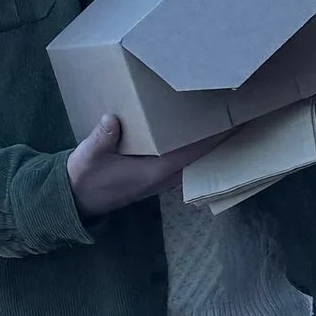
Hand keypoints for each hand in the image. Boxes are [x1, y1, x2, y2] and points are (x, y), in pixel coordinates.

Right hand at [65, 115, 234, 220]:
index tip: (233, 123)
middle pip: (201, 159)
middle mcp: (164, 178)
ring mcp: (161, 179)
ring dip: (209, 146)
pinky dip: (195, 150)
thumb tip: (112, 120)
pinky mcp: (155, 176)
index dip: (214, 140)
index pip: (192, 155)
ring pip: (194, 162)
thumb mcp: (88, 157)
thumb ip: (101, 139)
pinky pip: (184, 163)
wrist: (76, 198)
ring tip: (226, 122)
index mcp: (153, 173)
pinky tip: (198, 134)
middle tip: (239, 117)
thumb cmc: (84, 178)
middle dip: (219, 141)